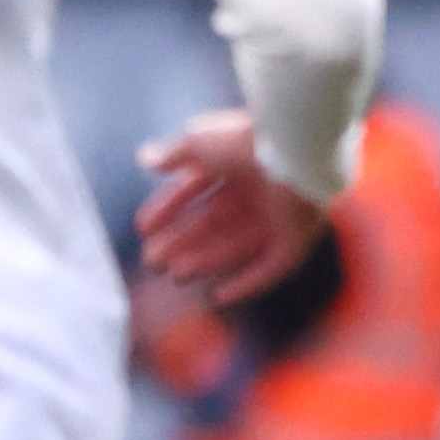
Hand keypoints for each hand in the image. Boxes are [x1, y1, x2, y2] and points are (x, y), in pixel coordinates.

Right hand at [134, 108, 327, 307]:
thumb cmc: (243, 142)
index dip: (168, 209)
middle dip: (182, 242)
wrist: (293, 151)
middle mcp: (256, 190)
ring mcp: (278, 216)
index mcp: (235, 162)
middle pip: (214, 222)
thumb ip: (172, 155)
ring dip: (205, 261)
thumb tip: (146, 159)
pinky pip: (269, 269)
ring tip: (176, 275)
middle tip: (153, 261)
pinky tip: (219, 297)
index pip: (196, 189)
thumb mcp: (198, 142)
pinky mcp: (296, 240)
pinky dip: (245, 284)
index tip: (144, 228)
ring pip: (236, 246)